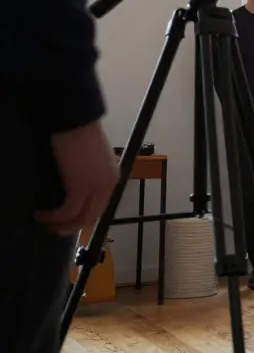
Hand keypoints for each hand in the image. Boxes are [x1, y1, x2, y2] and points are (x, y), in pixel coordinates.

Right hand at [36, 120, 117, 235]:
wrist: (76, 123)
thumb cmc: (82, 134)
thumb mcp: (94, 156)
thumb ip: (92, 171)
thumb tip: (81, 179)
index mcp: (113, 178)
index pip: (101, 206)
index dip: (85, 216)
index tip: (69, 220)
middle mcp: (108, 186)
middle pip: (92, 217)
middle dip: (73, 227)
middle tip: (55, 229)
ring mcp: (95, 188)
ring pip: (80, 218)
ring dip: (61, 225)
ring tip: (45, 224)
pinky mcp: (79, 188)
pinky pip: (66, 211)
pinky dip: (53, 216)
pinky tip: (40, 214)